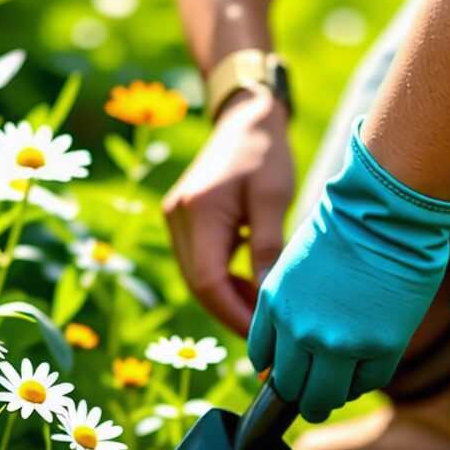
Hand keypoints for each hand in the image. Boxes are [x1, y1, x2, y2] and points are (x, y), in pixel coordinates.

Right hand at [164, 88, 293, 335]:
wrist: (245, 113)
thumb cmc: (266, 152)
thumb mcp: (274, 199)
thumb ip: (268, 250)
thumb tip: (268, 301)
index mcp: (198, 211)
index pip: (208, 282)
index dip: (234, 315)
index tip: (263, 335)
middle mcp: (177, 216)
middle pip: (199, 284)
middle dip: (231, 312)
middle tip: (268, 333)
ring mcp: (175, 217)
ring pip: (197, 277)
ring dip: (227, 297)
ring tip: (263, 311)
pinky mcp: (182, 217)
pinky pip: (199, 261)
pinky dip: (222, 279)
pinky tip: (249, 284)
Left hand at [248, 122, 449, 421]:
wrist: (385, 213)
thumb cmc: (344, 230)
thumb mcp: (295, 266)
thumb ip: (287, 307)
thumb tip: (289, 349)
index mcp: (275, 305)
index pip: (263, 359)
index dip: (276, 370)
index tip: (288, 372)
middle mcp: (300, 331)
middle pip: (291, 387)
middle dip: (299, 395)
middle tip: (310, 397)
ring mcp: (340, 343)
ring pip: (325, 397)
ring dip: (328, 400)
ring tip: (336, 394)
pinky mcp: (380, 347)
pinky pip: (366, 384)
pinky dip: (363, 382)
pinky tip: (365, 369)